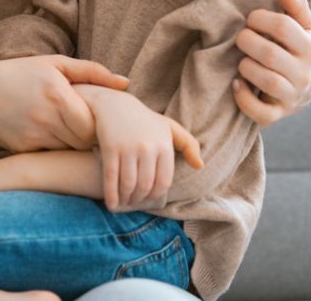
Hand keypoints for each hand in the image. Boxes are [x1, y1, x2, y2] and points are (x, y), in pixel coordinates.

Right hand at [0, 56, 128, 153]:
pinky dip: (54, 148)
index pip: (93, 124)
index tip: (99, 119)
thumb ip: (92, 72)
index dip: (99, 124)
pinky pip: (50, 154)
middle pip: (84, 141)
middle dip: (89, 137)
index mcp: (59, 95)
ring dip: (73, 144)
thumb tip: (126, 83)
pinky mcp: (23, 149)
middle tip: (90, 128)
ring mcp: (34, 136)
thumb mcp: (55, 64)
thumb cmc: (21, 74)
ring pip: (69, 150)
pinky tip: (49, 135)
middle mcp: (47, 118)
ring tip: (69, 130)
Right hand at [74, 85, 201, 210]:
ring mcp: (128, 148)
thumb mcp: (170, 127)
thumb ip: (189, 145)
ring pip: (129, 184)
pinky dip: (112, 194)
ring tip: (124, 202)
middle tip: (134, 202)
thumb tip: (200, 166)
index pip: (163, 181)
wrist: (115, 104)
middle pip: (145, 185)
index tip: (149, 198)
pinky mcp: (111, 149)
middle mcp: (148, 147)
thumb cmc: (145, 120)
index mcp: (164, 145)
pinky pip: (111, 177)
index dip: (156, 194)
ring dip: (126, 198)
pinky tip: (111, 204)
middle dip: (139, 199)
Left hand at [234, 0, 310, 126]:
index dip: (260, 18)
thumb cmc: (294, 52)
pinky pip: (261, 112)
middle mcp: (305, 73)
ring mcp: (293, 96)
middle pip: (270, 53)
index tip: (251, 19)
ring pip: (267, 81)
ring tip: (242, 61)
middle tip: (241, 38)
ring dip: (246, 67)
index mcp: (310, 47)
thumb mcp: (301, 29)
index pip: (283, 26)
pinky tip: (236, 84)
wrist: (299, 92)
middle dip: (247, 41)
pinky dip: (244, 98)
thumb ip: (295, 7)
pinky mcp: (279, 114)